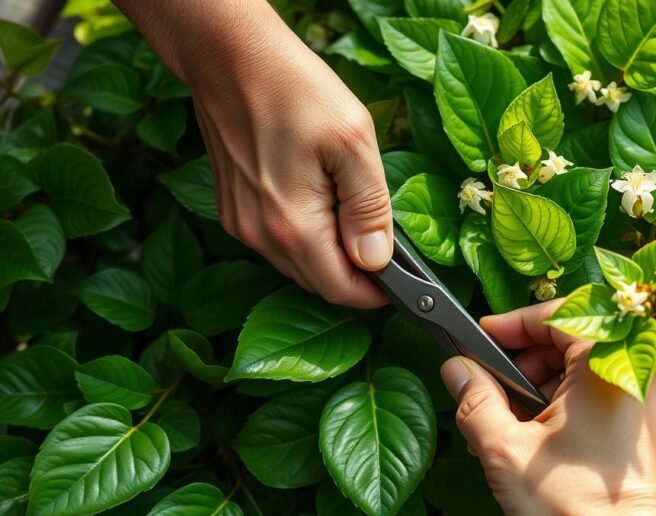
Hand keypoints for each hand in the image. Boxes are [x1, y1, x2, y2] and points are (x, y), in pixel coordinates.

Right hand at [130, 1, 391, 307]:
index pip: (339, 290)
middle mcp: (259, 235)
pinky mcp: (232, 208)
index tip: (401, 282)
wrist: (228, 55)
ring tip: (353, 214)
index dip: (375, 293)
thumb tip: (378, 260)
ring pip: (296, 263)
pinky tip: (321, 201)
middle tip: (385, 243)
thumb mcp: (353, 142)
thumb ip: (369, 207)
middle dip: (353, 273)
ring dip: (329, 253)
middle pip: (316, 282)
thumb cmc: (293, 88)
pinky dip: (304, 235)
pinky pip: (276, 241)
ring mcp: (240, 223)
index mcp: (292, 227)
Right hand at [439, 301, 655, 515]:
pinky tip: (584, 454)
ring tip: (542, 432)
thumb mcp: (507, 452)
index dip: (512, 324)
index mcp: (613, 360)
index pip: (556, 314)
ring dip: (574, 395)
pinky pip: (644, 413)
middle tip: (505, 393)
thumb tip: (458, 371)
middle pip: (587, 347)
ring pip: (615, 381)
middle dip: (539, 365)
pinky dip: (611, 420)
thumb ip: (476, 401)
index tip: (487, 338)